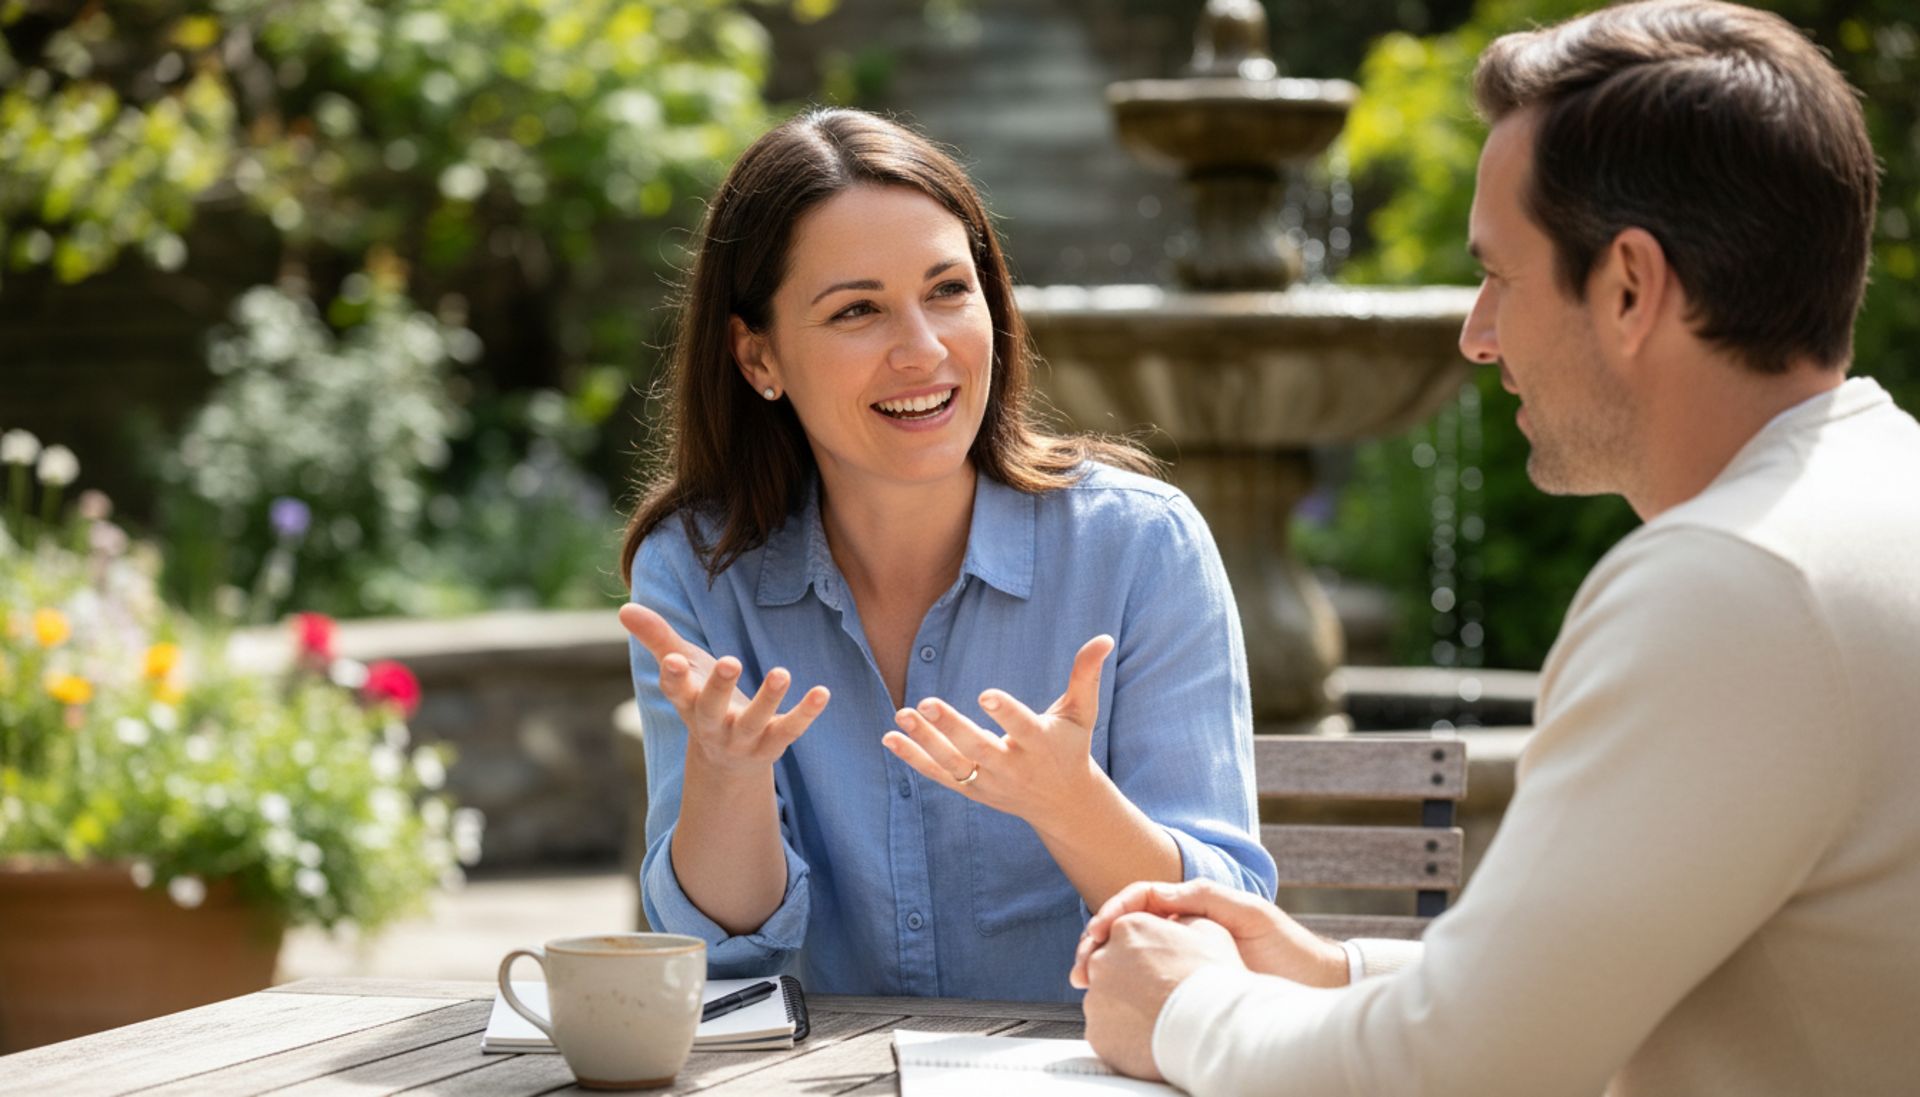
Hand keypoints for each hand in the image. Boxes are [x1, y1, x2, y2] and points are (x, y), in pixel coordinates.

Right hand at [619, 603, 828, 775]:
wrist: (727, 760)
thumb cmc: (703, 698)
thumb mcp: (683, 668)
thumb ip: (657, 638)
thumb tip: (624, 609)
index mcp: (688, 704)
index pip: (676, 692)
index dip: (674, 677)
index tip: (672, 660)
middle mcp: (713, 725)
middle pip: (713, 709)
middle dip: (720, 687)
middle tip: (730, 661)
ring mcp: (744, 738)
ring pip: (755, 721)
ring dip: (769, 698)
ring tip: (782, 672)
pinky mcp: (773, 743)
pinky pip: (791, 730)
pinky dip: (806, 713)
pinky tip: (822, 692)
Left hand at [881, 634, 1112, 828]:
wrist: (1063, 803)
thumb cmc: (1070, 746)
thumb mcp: (1081, 713)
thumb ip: (1086, 676)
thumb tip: (1103, 638)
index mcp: (1041, 744)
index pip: (1022, 727)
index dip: (1005, 712)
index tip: (985, 694)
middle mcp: (1014, 766)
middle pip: (978, 748)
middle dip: (951, 728)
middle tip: (925, 703)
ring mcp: (990, 782)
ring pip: (953, 764)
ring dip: (924, 741)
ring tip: (902, 714)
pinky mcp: (972, 790)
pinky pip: (938, 775)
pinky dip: (913, 759)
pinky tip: (890, 739)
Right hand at [1071, 879, 1346, 989]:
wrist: (1313, 983)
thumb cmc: (1286, 947)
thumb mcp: (1248, 913)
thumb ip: (1206, 898)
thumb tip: (1161, 895)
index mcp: (1192, 905)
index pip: (1138, 899)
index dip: (1112, 912)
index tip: (1097, 933)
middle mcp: (1182, 928)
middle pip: (1125, 928)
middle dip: (1094, 943)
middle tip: (1081, 967)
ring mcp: (1182, 957)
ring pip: (1129, 955)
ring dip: (1103, 966)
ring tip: (1087, 985)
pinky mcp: (1187, 983)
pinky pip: (1147, 980)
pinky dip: (1124, 987)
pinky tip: (1113, 999)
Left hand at [1081, 913, 1243, 1081]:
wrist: (1214, 1030)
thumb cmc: (1215, 979)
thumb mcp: (1207, 931)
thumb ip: (1179, 921)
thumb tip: (1172, 923)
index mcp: (1128, 928)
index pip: (1124, 934)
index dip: (1144, 951)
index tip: (1158, 967)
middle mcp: (1103, 958)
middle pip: (1109, 965)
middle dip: (1128, 977)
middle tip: (1157, 993)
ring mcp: (1096, 997)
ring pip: (1104, 998)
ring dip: (1123, 1005)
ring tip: (1156, 1017)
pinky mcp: (1097, 1031)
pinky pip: (1105, 1029)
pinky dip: (1121, 1032)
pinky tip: (1148, 1035)